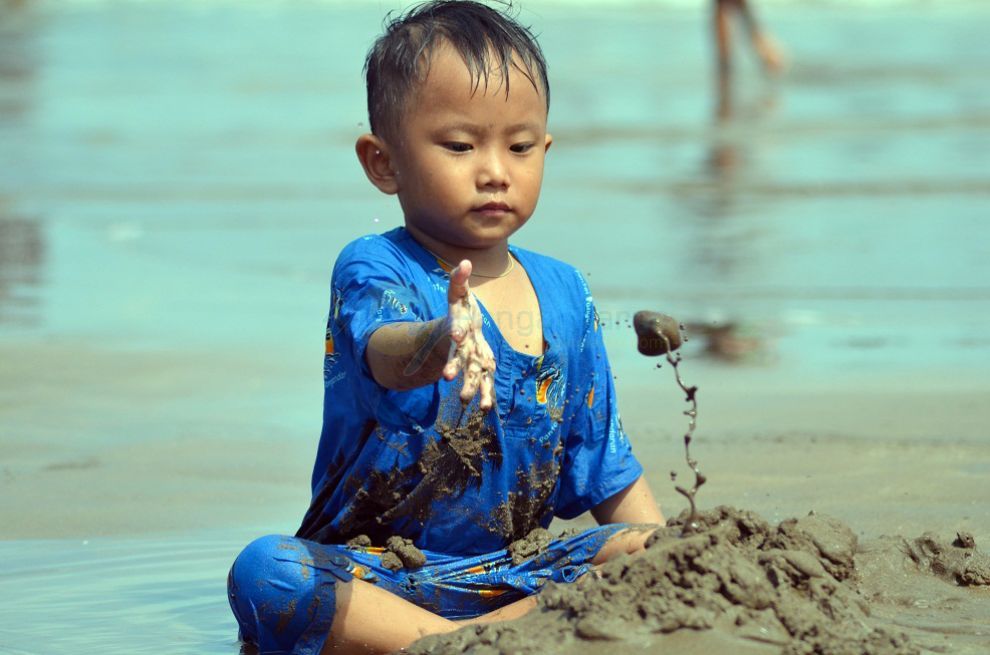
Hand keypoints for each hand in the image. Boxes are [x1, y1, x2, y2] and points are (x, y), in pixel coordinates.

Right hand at [442, 260, 495, 409]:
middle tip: (447, 377)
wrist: (455, 334)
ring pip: (469, 374)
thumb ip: (458, 280)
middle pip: (456, 357)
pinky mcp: (480, 368)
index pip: (455, 328)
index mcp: (458, 328)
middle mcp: (461, 347)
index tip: (456, 336)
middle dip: (452, 366)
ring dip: (469, 387)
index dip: (455, 331)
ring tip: (468, 401)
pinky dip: (486, 395)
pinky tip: (487, 408)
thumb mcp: (457, 294)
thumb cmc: (458, 312)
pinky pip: (484, 383)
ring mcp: (469, 360)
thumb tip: (465, 261)